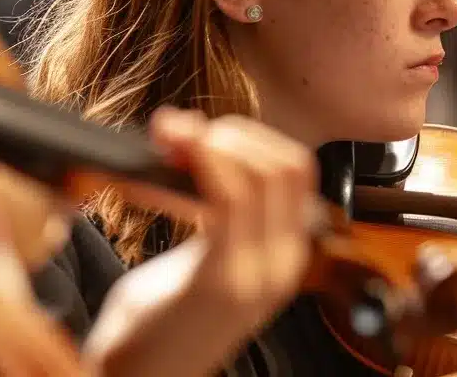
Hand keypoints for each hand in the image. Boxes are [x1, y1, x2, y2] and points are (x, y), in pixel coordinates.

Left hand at [82, 108, 318, 376]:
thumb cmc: (158, 325)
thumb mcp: (203, 261)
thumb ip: (214, 213)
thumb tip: (198, 142)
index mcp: (282, 256)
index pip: (297, 172)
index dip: (251, 137)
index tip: (204, 130)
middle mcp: (281, 264)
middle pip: (287, 165)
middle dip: (234, 133)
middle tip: (184, 133)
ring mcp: (257, 274)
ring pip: (263, 174)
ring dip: (214, 143)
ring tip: (173, 142)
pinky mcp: (221, 280)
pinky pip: (227, 200)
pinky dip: (200, 164)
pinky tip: (169, 160)